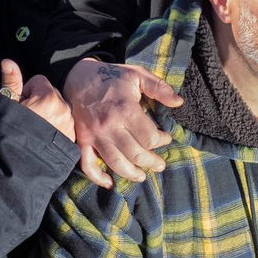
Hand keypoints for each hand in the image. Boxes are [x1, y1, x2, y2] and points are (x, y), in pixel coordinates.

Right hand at [0, 59, 74, 141]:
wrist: (14, 169)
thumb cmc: (6, 134)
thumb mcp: (5, 105)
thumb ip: (10, 82)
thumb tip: (8, 61)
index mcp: (48, 97)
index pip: (39, 81)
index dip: (26, 92)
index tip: (19, 106)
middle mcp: (64, 109)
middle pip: (51, 95)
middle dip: (39, 102)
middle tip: (26, 119)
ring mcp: (69, 126)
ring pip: (59, 110)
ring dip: (48, 116)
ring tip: (33, 131)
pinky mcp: (71, 142)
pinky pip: (64, 126)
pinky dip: (55, 130)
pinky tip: (42, 140)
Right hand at [62, 59, 180, 187]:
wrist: (78, 77)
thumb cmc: (112, 77)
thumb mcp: (137, 75)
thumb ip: (159, 88)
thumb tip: (179, 102)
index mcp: (125, 109)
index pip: (149, 137)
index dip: (162, 141)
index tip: (166, 138)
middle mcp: (109, 125)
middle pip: (135, 154)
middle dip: (152, 162)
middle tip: (160, 164)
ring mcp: (94, 135)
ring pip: (116, 163)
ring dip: (132, 173)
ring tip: (142, 175)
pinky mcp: (82, 140)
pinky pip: (88, 165)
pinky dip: (98, 177)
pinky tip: (109, 182)